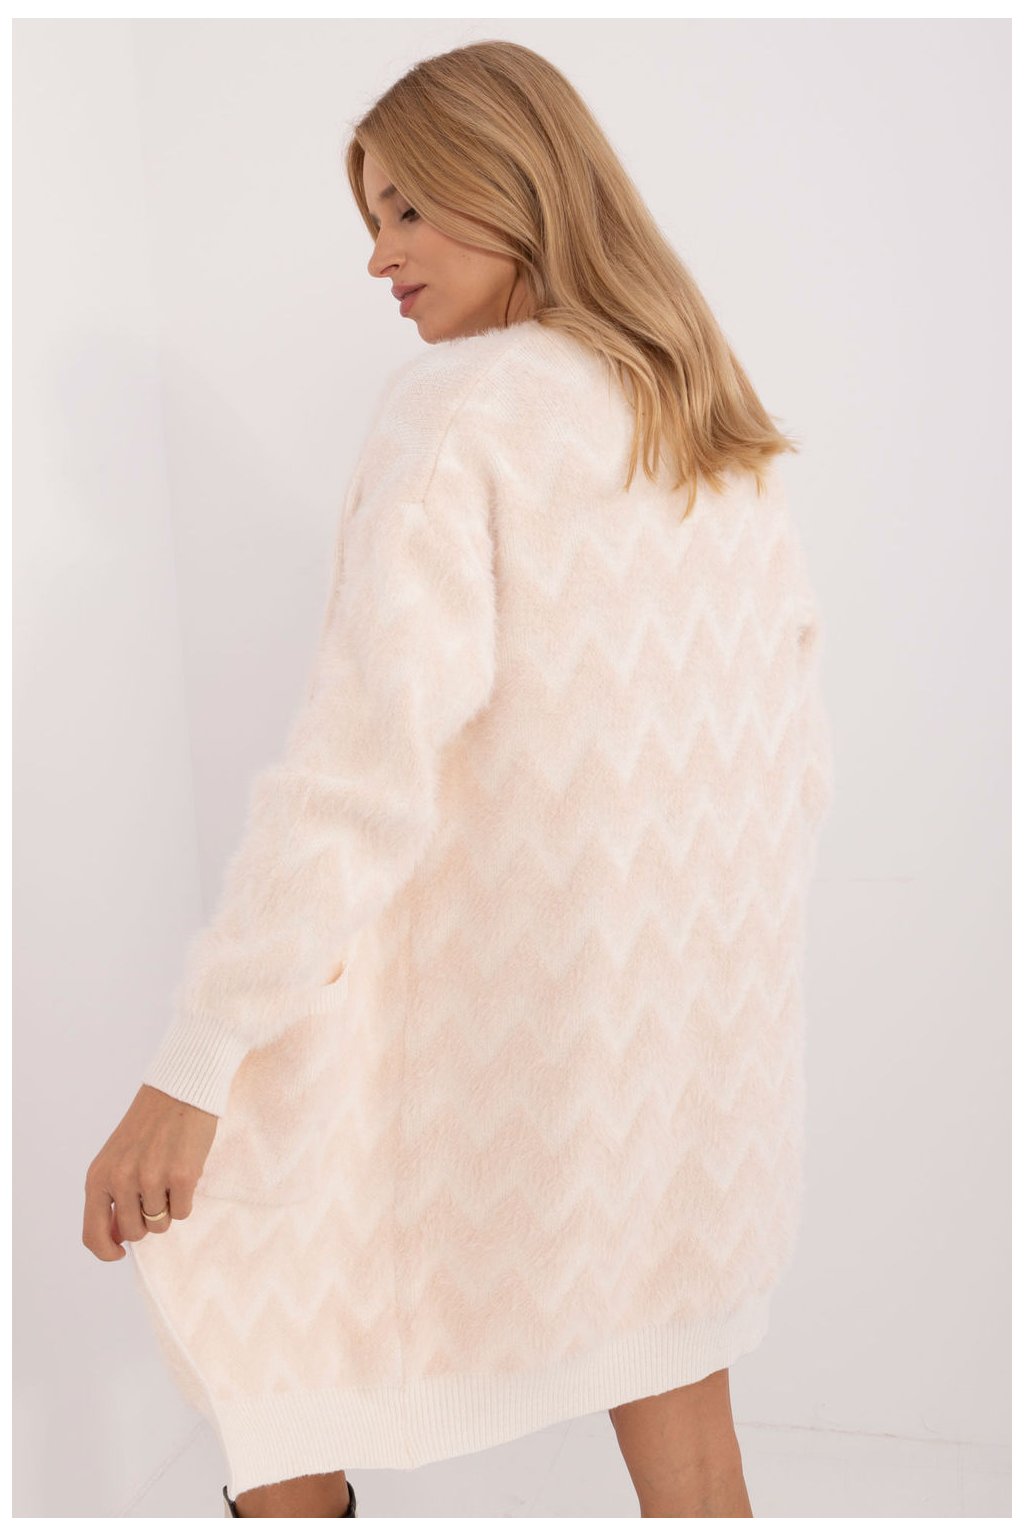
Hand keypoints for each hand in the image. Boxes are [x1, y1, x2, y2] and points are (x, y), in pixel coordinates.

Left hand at [82, 1084, 218, 1260]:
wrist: (180, 1091)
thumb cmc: (149, 1126)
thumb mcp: (116, 1159)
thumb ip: (111, 1196)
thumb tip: (116, 1239)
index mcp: (98, 1177)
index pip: (92, 1234)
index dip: (106, 1251)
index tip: (119, 1253)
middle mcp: (121, 1179)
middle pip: (134, 1233)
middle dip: (146, 1222)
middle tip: (155, 1195)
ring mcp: (151, 1178)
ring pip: (160, 1225)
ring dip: (168, 1208)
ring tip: (170, 1178)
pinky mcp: (181, 1176)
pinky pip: (183, 1212)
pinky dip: (185, 1199)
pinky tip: (184, 1173)